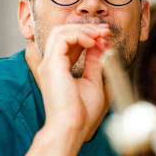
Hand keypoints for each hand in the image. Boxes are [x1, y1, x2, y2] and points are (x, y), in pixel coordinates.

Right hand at [37, 23, 110, 140]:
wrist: (72, 127)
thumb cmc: (82, 112)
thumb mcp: (93, 81)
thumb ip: (94, 62)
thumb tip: (99, 46)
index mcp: (60, 68)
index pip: (70, 41)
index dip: (88, 35)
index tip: (106, 37)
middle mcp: (52, 63)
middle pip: (63, 32)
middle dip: (86, 28)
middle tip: (105, 31)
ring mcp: (50, 63)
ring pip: (60, 31)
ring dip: (83, 29)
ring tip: (99, 35)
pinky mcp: (52, 65)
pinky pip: (62, 38)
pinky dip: (79, 35)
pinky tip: (93, 42)